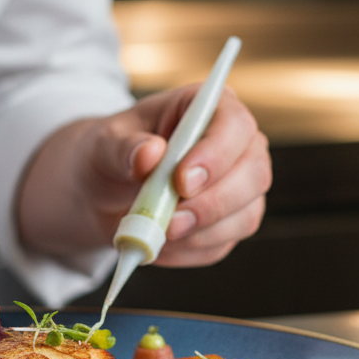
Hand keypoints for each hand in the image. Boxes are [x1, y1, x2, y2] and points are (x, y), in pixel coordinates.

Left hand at [18, 85, 270, 266]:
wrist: (104, 191)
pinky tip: (158, 244)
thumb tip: (149, 154)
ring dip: (200, 232)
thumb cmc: (111, 154)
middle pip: (254, 174)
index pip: (235, 125)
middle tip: (170, 221)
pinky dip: (188, 250)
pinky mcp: (230, 223)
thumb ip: (124, 147)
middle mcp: (237, 145)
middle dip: (213, 203)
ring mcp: (240, 187)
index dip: (216, 154)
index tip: (182, 181)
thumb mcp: (105, 143)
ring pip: (245, 215)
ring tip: (155, 232)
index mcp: (209, 108)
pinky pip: (222, 245)